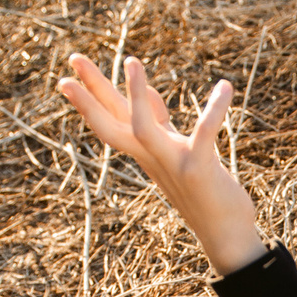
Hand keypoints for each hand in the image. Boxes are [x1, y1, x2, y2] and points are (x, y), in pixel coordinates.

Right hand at [58, 53, 264, 274]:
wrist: (227, 238)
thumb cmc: (206, 192)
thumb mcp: (178, 152)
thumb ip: (161, 125)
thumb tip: (148, 94)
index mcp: (146, 154)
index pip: (111, 122)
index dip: (90, 99)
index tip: (69, 74)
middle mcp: (153, 159)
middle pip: (111, 123)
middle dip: (91, 92)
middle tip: (73, 58)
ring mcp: (172, 165)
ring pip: (142, 127)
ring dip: (135, 95)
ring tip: (131, 61)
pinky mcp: (198, 169)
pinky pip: (203, 133)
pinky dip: (213, 110)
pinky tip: (224, 86)